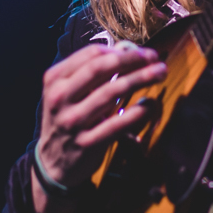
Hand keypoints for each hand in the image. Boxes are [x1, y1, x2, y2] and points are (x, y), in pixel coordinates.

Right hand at [32, 40, 166, 212]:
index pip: (91, 54)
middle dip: (132, 59)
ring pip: (112, 92)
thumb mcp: (67, 93)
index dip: (120, 49)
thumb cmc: (67, 119)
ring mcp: (73, 121)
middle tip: (155, 58)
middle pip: (101, 68)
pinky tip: (150, 103)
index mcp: (55, 80)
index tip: (142, 51)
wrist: (52, 163)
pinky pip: (118, 124)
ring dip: (141, 79)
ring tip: (160, 73)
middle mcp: (60, 98)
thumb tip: (126, 50)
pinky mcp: (87, 143)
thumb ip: (91, 73)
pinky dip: (138, 111)